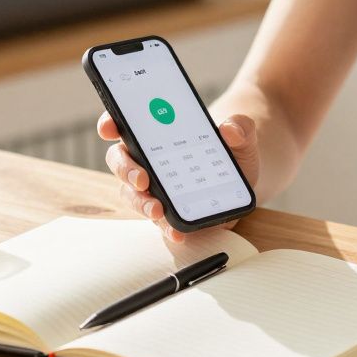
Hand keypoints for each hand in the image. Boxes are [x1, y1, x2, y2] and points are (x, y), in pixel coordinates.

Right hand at [98, 112, 259, 241]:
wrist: (246, 175)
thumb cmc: (235, 147)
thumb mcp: (242, 134)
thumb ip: (240, 127)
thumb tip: (230, 130)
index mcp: (156, 132)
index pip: (123, 124)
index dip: (110, 123)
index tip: (110, 128)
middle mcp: (148, 159)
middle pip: (121, 161)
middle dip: (126, 170)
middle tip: (142, 179)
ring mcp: (155, 187)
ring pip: (133, 194)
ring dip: (140, 203)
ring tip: (157, 210)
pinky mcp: (169, 211)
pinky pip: (159, 220)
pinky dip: (165, 227)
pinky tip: (177, 232)